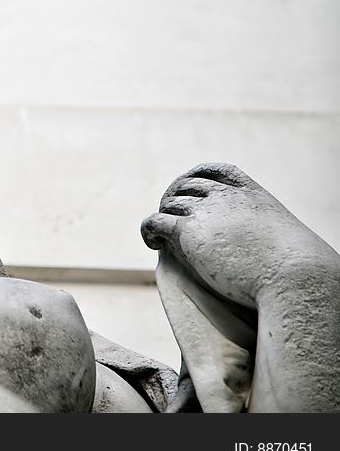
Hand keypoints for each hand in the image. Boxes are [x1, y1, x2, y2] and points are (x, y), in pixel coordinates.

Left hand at [141, 162, 339, 307]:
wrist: (295, 278)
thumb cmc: (302, 272)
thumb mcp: (292, 246)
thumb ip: (276, 241)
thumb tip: (279, 255)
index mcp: (254, 196)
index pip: (221, 172)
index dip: (201, 176)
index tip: (190, 185)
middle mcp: (228, 197)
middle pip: (189, 184)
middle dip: (175, 196)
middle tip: (169, 216)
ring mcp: (206, 211)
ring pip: (170, 203)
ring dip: (162, 215)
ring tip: (160, 235)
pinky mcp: (188, 231)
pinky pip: (155, 221)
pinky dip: (149, 230)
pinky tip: (153, 243)